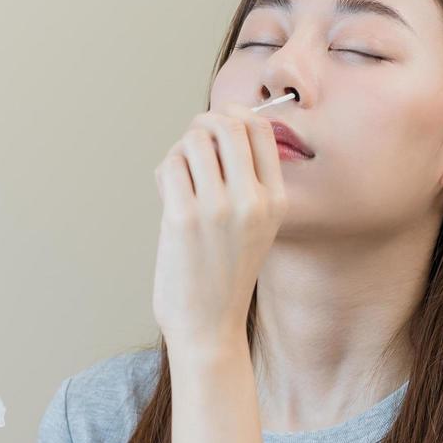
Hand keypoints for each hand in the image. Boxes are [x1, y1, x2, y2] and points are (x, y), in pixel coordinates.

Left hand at [151, 102, 286, 350]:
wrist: (209, 327)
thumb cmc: (224, 275)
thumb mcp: (255, 226)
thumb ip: (244, 181)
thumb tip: (213, 126)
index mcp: (276, 201)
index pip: (261, 129)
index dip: (235, 115)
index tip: (218, 125)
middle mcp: (253, 201)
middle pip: (227, 124)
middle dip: (203, 125)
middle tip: (192, 144)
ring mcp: (218, 209)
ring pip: (193, 141)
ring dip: (180, 150)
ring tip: (180, 176)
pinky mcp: (183, 219)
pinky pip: (170, 166)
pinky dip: (166, 171)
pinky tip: (168, 193)